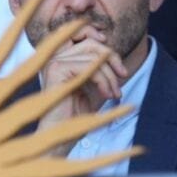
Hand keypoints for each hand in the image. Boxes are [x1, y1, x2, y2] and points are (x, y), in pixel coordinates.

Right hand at [38, 27, 127, 155]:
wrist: (61, 138)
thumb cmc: (76, 117)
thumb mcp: (91, 87)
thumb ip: (97, 68)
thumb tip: (110, 51)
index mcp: (60, 60)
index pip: (84, 39)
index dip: (105, 46)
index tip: (119, 66)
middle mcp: (54, 57)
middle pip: (91, 44)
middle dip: (112, 58)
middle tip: (123, 76)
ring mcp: (53, 62)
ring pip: (93, 57)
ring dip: (110, 77)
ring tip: (114, 95)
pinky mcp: (56, 69)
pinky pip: (89, 66)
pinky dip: (103, 81)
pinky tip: (106, 96)